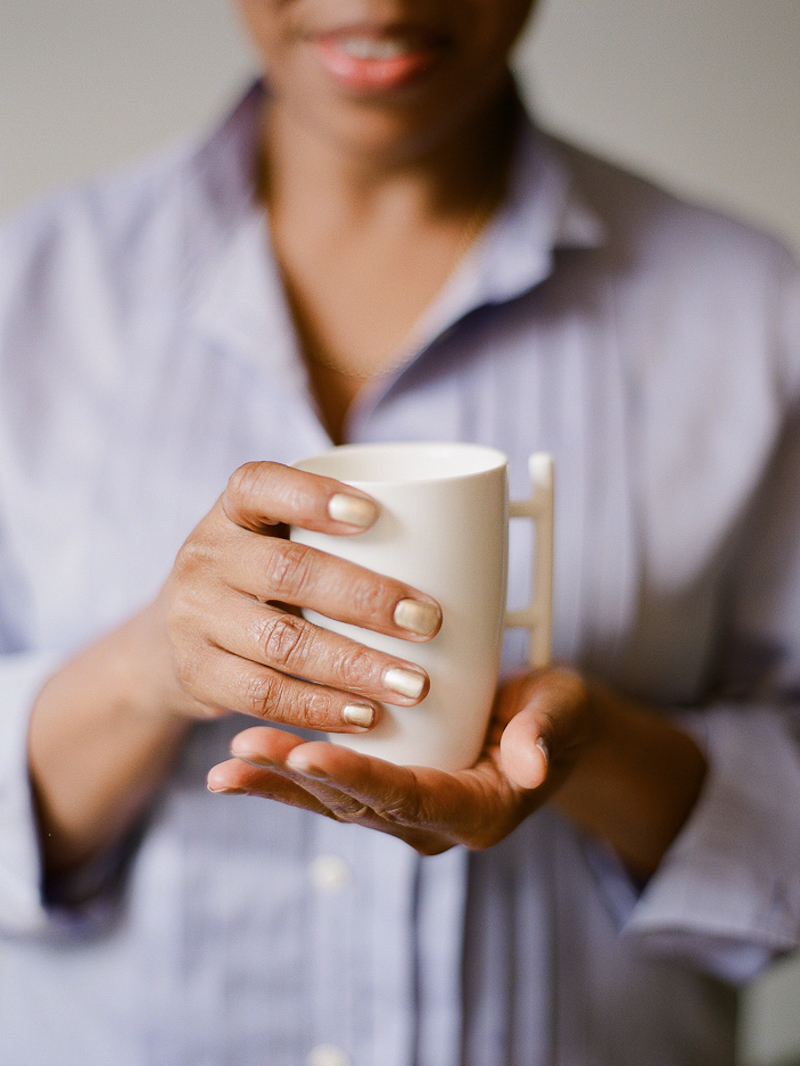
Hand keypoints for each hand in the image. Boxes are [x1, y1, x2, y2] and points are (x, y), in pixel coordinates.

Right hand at [157, 461, 441, 732]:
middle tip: (429, 621)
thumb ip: (339, 537)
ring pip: (279, 642)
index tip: (374, 515)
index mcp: (234, 509)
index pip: (260, 486)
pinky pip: (262, 695)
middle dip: (365, 598)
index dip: (313, 498)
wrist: (179, 632)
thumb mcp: (280, 537)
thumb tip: (460, 546)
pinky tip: (366, 717)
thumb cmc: (264, 576)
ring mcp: (194, 616)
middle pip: (286, 571)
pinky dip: (319, 710)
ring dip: (353, 666)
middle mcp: (206, 555)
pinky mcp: (197, 674)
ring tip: (413, 684)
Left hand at [206, 667, 592, 854]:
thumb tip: (531, 764)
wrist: (548, 729)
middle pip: (355, 803)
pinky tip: (245, 758)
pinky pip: (332, 787)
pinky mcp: (386, 791)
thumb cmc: (558, 717)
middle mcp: (431, 823)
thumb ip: (546, 734)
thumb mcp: (563, 714)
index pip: (409, 797)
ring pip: (333, 800)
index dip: (359, 776)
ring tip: (227, 765)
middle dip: (296, 780)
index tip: (309, 754)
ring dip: (280, 781)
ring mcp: (404, 811)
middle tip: (241, 757)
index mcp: (476, 811)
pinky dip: (288, 773)